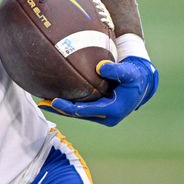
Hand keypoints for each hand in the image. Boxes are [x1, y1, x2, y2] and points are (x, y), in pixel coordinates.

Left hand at [38, 56, 158, 126]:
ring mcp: (101, 116)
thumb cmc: (134, 76)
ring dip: (60, 110)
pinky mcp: (97, 112)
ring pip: (77, 114)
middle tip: (42, 103)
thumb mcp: (129, 73)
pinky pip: (79, 109)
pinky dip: (66, 106)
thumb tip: (100, 67)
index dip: (69, 107)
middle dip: (60, 110)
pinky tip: (51, 99)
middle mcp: (106, 117)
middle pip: (78, 115)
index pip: (86, 110)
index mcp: (114, 110)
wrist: (141, 84)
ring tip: (42, 102)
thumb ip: (116, 70)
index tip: (54, 101)